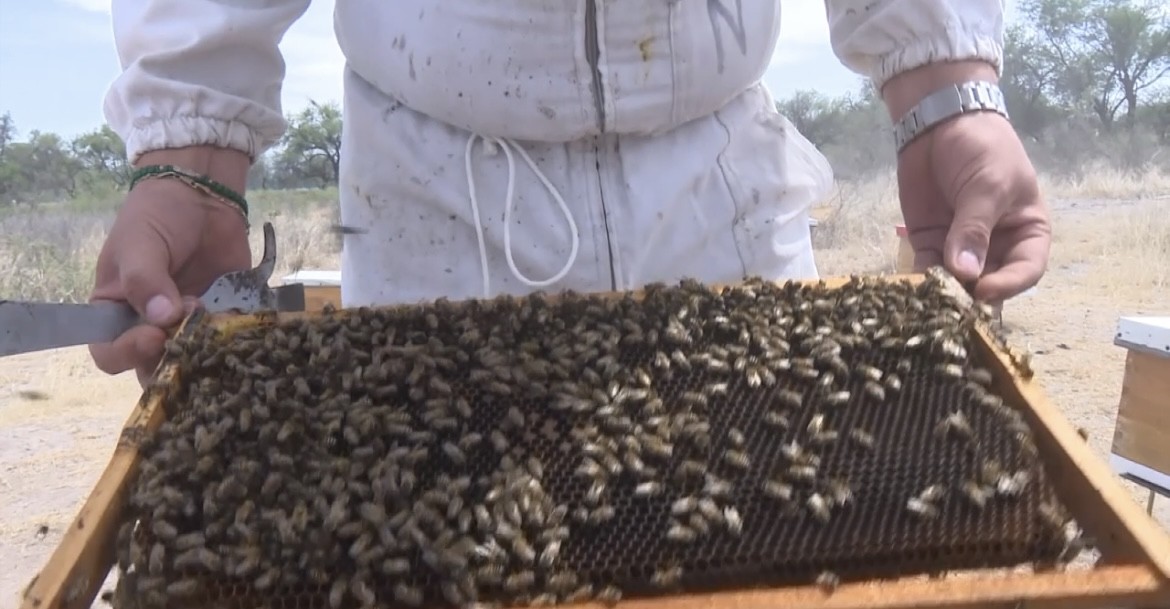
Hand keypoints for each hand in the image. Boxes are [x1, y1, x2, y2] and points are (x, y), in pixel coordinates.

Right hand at [89, 147, 251, 384]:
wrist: (202, 196)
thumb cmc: (156, 216)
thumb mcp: (139, 242)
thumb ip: (145, 279)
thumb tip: (162, 317)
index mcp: (116, 313)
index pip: (109, 353)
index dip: (127, 353)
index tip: (153, 336)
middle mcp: (150, 327)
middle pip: (154, 368)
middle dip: (173, 361)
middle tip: (191, 338)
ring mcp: (189, 326)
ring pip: (194, 361)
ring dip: (205, 353)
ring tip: (217, 326)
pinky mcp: (224, 318)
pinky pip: (228, 342)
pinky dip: (235, 340)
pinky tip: (241, 326)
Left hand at [883, 62, 1051, 303]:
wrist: (940, 122)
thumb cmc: (982, 149)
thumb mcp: (987, 186)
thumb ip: (975, 229)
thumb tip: (965, 273)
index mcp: (1027, 233)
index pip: (1026, 270)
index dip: (1008, 285)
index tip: (983, 290)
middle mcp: (997, 248)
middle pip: (990, 285)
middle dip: (973, 297)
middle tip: (952, 307)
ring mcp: (961, 249)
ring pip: (957, 283)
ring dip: (943, 294)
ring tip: (928, 303)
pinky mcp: (929, 244)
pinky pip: (927, 271)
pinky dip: (920, 283)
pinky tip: (909, 292)